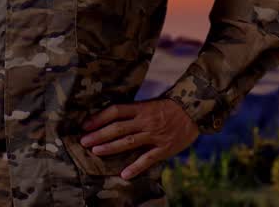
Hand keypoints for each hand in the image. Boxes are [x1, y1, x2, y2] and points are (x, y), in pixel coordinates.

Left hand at [79, 97, 199, 179]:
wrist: (194, 110)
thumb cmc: (169, 107)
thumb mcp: (149, 104)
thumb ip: (133, 112)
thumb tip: (110, 119)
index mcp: (141, 108)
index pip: (115, 111)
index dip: (98, 118)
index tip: (84, 125)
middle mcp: (145, 121)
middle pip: (118, 127)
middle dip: (99, 134)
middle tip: (84, 141)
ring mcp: (155, 135)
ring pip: (129, 141)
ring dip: (111, 147)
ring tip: (96, 151)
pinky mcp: (164, 148)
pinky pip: (148, 159)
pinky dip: (136, 167)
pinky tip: (124, 175)